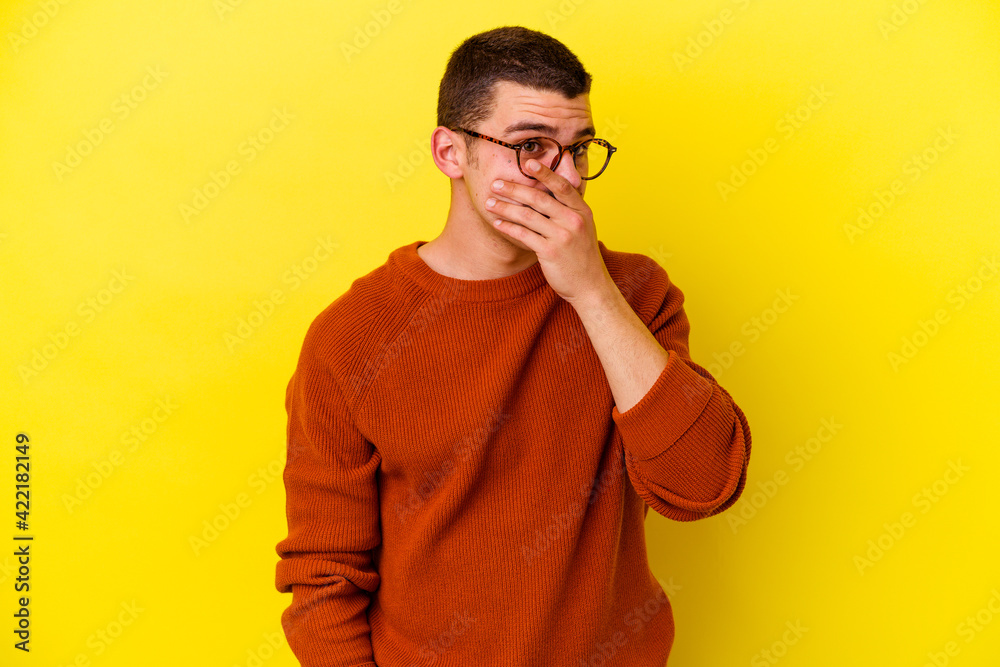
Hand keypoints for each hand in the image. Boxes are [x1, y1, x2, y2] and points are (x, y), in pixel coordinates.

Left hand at [485, 158, 615, 306]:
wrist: (590, 286)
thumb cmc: (582, 256)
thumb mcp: (583, 228)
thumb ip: (569, 210)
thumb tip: (549, 192)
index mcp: (582, 211)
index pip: (562, 186)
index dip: (545, 172)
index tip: (527, 163)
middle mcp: (573, 220)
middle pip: (539, 198)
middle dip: (514, 189)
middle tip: (496, 184)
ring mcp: (562, 236)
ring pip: (528, 216)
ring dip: (506, 208)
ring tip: (489, 203)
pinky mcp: (550, 252)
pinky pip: (524, 235)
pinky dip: (508, 227)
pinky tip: (497, 223)